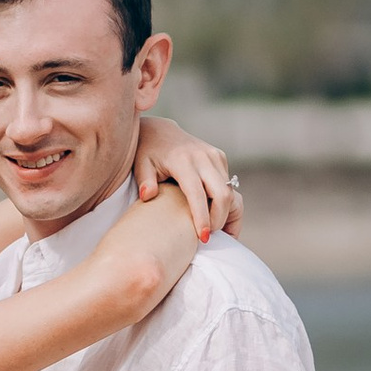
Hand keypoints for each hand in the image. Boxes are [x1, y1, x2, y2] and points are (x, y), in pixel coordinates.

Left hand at [132, 112, 239, 240]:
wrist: (160, 132)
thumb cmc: (147, 153)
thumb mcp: (141, 165)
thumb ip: (144, 181)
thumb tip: (147, 196)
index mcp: (182, 160)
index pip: (197, 193)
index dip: (202, 217)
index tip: (203, 238)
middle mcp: (202, 157)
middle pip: (223, 194)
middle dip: (219, 219)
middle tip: (206, 236)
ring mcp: (214, 156)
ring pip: (229, 191)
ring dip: (223, 213)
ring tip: (209, 227)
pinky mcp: (220, 157)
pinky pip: (229, 185)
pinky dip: (224, 202)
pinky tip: (211, 213)